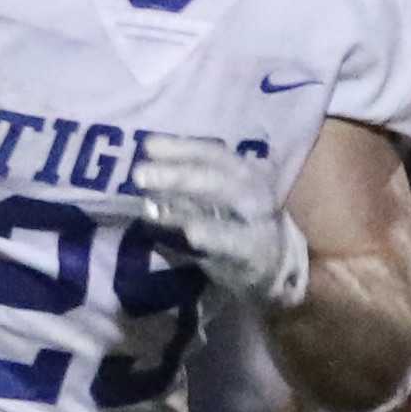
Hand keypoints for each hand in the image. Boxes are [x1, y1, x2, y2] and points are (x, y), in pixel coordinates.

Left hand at [131, 136, 311, 309]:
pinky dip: (214, 236)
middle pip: (218, 178)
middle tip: (139, 175)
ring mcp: (257, 222)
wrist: (271, 265)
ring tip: (152, 206)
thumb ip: (186, 180)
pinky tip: (191, 234)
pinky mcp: (254, 254)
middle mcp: (254, 192)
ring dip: (187, 206)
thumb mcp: (215, 196)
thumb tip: (146, 161)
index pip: (212, 154)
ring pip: (227, 206)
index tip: (147, 146)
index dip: (181, 148)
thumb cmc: (234, 223)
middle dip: (178, 175)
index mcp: (243, 172)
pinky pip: (233, 243)